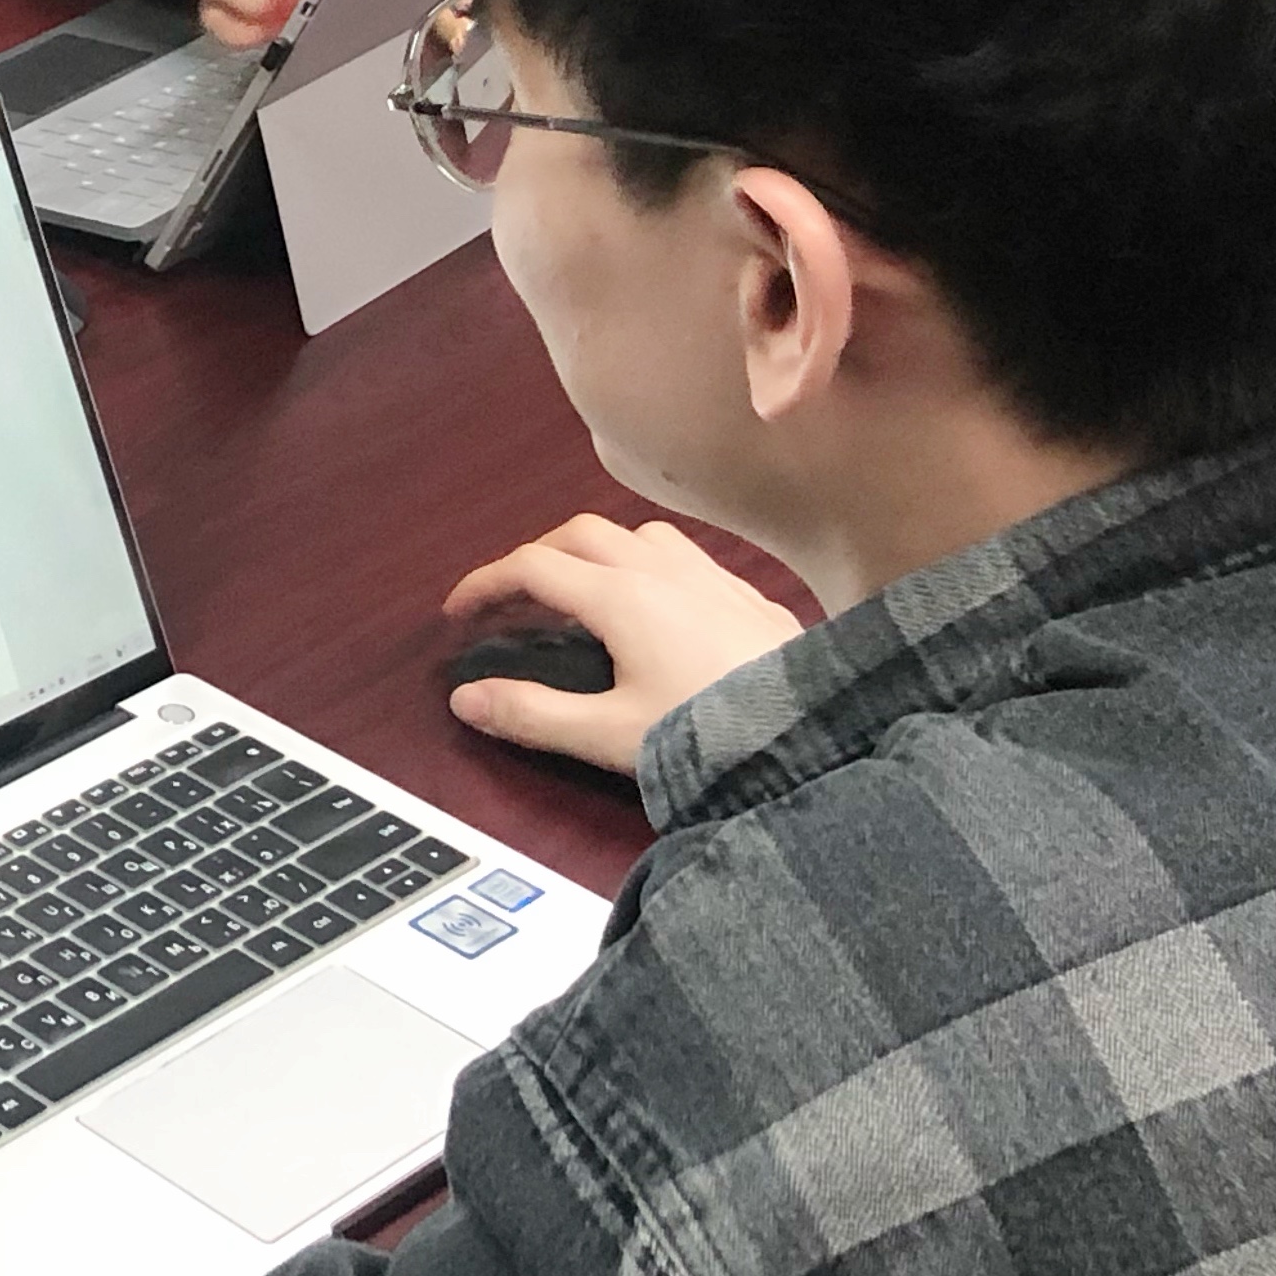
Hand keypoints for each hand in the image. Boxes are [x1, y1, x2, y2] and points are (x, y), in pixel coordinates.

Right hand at [439, 514, 805, 772]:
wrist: (818, 740)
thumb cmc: (714, 737)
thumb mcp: (610, 736)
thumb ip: (533, 715)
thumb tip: (467, 699)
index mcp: (621, 596)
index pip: (531, 567)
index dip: (484, 584)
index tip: (457, 612)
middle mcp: (664, 571)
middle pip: (580, 534)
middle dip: (536, 558)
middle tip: (512, 601)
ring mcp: (713, 578)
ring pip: (638, 535)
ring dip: (596, 552)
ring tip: (582, 595)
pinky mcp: (751, 598)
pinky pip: (686, 557)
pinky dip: (648, 566)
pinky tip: (659, 610)